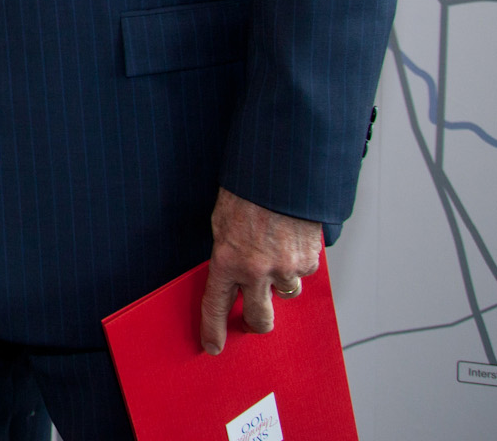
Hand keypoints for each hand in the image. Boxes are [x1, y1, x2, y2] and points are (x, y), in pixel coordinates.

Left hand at [199, 187, 322, 352]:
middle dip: (255, 323)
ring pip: (285, 295)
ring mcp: (286, 270)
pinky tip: (290, 241)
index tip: (214, 346)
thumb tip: (231, 278)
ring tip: (274, 253)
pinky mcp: (309, 263)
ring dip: (280, 284)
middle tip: (252, 319)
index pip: (216, 306)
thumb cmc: (246, 196)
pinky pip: (302, 274)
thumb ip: (227, 255)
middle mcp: (257, 271)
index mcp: (227, 260)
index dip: (214, 330)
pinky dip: (296, 264)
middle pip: (259, 318)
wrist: (280, 176)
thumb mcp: (222, 225)